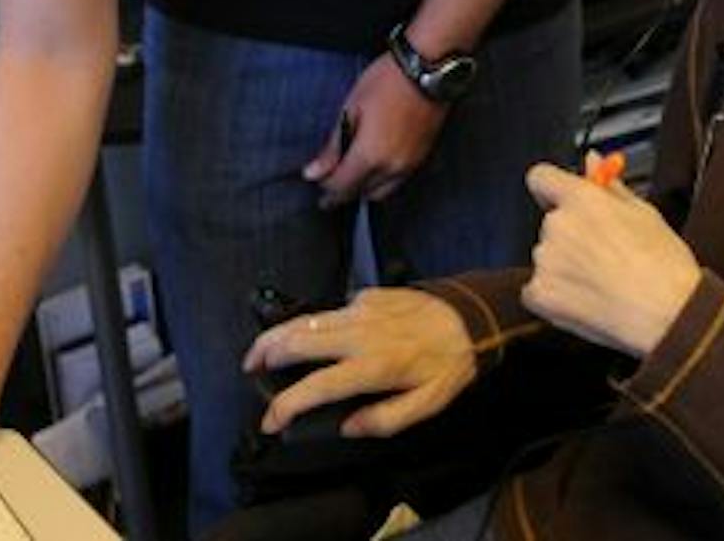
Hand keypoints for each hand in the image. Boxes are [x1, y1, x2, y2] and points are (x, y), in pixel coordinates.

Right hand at [243, 287, 477, 438]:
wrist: (472, 317)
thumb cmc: (450, 363)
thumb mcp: (426, 404)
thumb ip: (384, 420)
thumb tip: (349, 427)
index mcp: (372, 366)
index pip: (315, 387)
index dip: (286, 407)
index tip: (271, 421)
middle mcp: (360, 334)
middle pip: (297, 341)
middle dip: (265, 355)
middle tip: (251, 370)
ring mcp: (361, 310)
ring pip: (306, 319)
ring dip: (278, 334)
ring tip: (262, 349)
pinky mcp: (367, 296)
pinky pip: (332, 310)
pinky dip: (315, 323)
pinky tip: (315, 335)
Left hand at [304, 56, 448, 206]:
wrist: (427, 68)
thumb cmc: (387, 81)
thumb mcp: (351, 108)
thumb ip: (333, 146)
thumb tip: (314, 172)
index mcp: (370, 156)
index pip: (340, 186)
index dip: (323, 185)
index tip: (314, 178)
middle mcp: (392, 168)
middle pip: (360, 193)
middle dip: (341, 191)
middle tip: (327, 182)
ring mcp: (410, 165)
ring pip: (380, 192)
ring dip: (362, 188)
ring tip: (350, 176)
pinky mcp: (422, 157)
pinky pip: (397, 182)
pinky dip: (381, 181)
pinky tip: (373, 167)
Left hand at [520, 158, 701, 357]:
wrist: (670, 314)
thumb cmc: (663, 265)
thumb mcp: (643, 213)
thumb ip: (609, 186)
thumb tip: (593, 161)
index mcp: (580, 200)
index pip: (540, 177)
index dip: (552, 188)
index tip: (562, 199)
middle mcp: (556, 226)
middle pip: (550, 223)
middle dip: (570, 234)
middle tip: (603, 253)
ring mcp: (545, 261)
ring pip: (546, 257)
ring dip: (564, 265)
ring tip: (603, 280)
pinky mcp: (540, 294)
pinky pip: (536, 290)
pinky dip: (555, 296)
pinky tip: (586, 300)